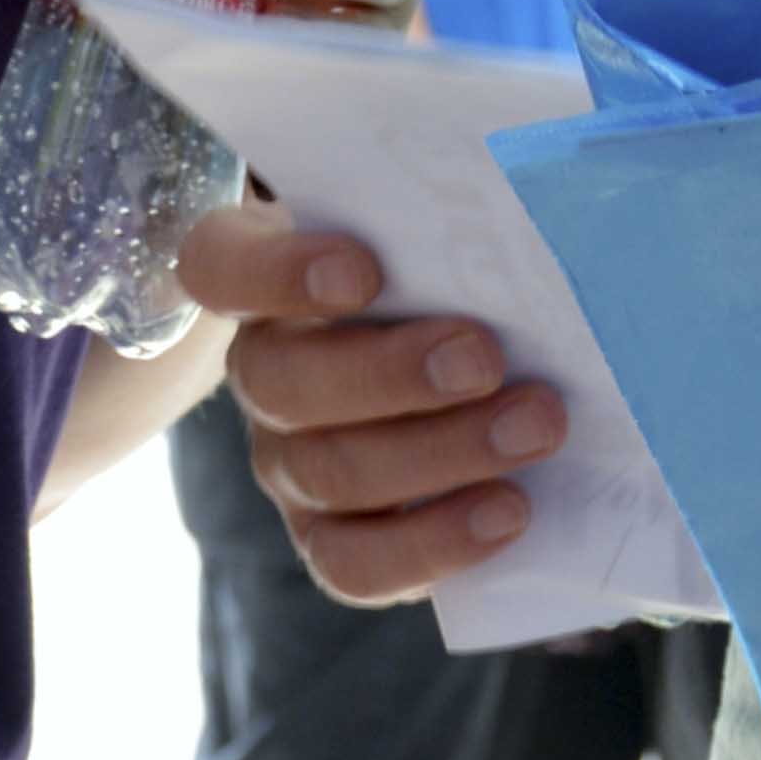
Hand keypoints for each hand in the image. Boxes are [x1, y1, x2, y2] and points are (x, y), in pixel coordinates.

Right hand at [186, 203, 557, 601]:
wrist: (468, 364)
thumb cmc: (448, 275)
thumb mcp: (441, 235)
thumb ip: (453, 225)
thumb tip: (535, 195)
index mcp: (263, 281)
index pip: (223, 268)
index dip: (280, 273)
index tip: (364, 270)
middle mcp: (262, 374)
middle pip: (284, 384)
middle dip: (391, 375)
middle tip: (485, 357)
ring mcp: (289, 464)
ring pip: (330, 474)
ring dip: (442, 452)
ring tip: (537, 427)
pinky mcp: (329, 540)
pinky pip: (356, 565)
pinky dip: (435, 543)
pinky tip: (510, 511)